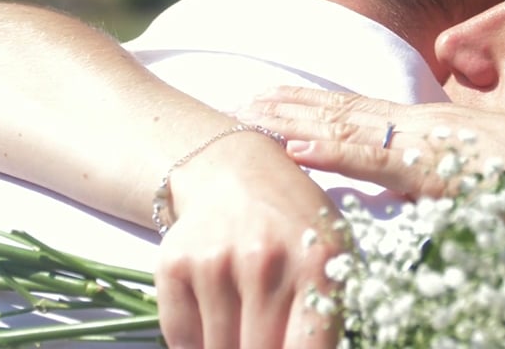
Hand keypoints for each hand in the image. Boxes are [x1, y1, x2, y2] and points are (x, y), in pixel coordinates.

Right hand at [154, 131, 344, 348]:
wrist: (235, 173)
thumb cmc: (293, 222)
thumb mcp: (331, 255)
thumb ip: (328, 311)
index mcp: (315, 265)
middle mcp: (263, 263)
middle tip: (265, 341)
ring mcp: (213, 264)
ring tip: (243, 332)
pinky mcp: (173, 266)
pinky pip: (181, 340)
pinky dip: (196, 347)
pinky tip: (214, 329)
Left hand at [244, 86, 504, 223]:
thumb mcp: (486, 190)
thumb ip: (445, 191)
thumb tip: (416, 202)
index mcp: (436, 134)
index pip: (363, 119)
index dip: (316, 111)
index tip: (272, 105)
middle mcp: (429, 127)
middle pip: (347, 113)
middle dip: (292, 106)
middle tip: (239, 99)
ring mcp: (435, 141)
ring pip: (352, 125)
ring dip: (297, 118)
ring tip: (250, 110)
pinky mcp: (444, 164)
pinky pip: (379, 156)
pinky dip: (334, 149)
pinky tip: (297, 145)